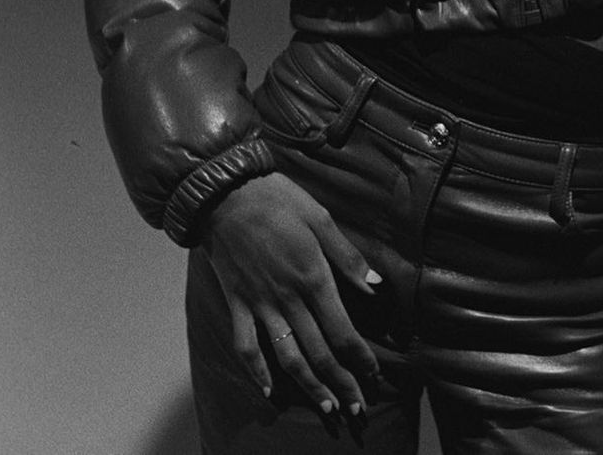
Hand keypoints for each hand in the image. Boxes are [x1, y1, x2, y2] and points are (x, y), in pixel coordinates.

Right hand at [202, 171, 381, 418]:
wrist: (226, 193)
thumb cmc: (278, 199)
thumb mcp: (321, 218)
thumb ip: (347, 256)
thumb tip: (375, 285)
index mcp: (313, 278)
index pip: (342, 330)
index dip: (360, 358)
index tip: (374, 376)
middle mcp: (288, 299)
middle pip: (319, 352)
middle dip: (341, 383)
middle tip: (357, 410)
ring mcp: (260, 304)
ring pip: (287, 357)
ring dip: (308, 386)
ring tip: (326, 408)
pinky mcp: (237, 303)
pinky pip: (246, 346)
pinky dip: (256, 372)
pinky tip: (268, 392)